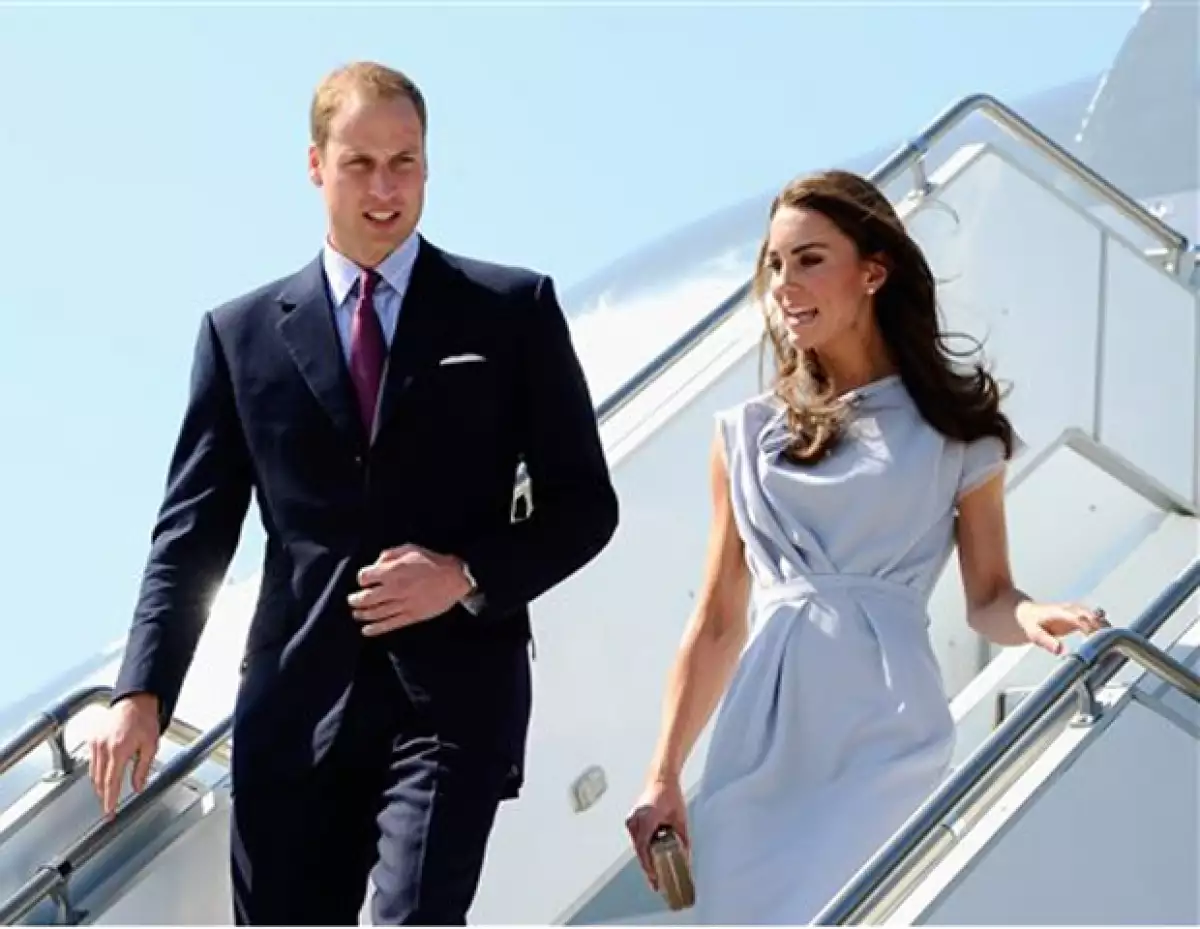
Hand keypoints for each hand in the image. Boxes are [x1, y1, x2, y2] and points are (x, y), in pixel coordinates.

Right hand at [88, 693, 160, 817]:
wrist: (135, 701)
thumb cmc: (144, 720)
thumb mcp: (150, 746)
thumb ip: (143, 769)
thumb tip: (138, 787)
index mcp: (119, 749)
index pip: (111, 782)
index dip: (110, 800)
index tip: (109, 812)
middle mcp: (103, 747)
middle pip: (99, 780)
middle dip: (103, 796)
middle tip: (108, 808)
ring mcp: (95, 742)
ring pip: (93, 772)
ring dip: (99, 785)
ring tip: (107, 795)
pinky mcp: (92, 739)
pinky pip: (91, 761)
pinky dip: (96, 771)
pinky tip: (102, 776)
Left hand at [349, 544, 471, 635]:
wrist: (455, 578)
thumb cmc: (433, 561)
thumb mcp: (410, 548)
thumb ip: (390, 554)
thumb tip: (377, 563)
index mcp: (392, 570)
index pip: (364, 577)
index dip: (363, 577)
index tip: (365, 579)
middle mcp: (394, 589)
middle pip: (365, 598)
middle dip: (355, 600)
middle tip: (352, 600)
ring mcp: (402, 604)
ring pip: (374, 613)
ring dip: (362, 614)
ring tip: (357, 613)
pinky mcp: (411, 616)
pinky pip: (389, 625)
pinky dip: (375, 629)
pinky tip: (366, 630)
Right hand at [625, 773, 689, 890]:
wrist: (660, 780)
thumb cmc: (672, 798)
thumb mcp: (681, 820)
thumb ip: (684, 840)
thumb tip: (688, 860)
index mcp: (647, 819)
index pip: (644, 849)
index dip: (649, 866)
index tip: (655, 880)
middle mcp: (636, 820)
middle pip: (640, 850)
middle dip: (648, 867)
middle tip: (656, 884)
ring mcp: (631, 819)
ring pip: (637, 846)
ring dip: (645, 859)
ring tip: (655, 875)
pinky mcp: (631, 820)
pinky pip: (637, 839)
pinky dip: (644, 849)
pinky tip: (652, 859)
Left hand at [1017, 601, 1108, 655]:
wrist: (1027, 613)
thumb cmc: (1030, 623)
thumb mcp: (1034, 634)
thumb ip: (1047, 641)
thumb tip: (1061, 651)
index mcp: (1062, 612)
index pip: (1081, 618)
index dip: (1091, 627)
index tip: (1098, 639)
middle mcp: (1072, 609)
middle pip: (1093, 615)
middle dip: (1103, 627)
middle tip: (1109, 643)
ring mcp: (1076, 612)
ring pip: (1097, 616)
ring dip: (1105, 627)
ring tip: (1113, 643)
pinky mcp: (1079, 617)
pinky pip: (1095, 620)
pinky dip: (1103, 627)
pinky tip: (1107, 640)